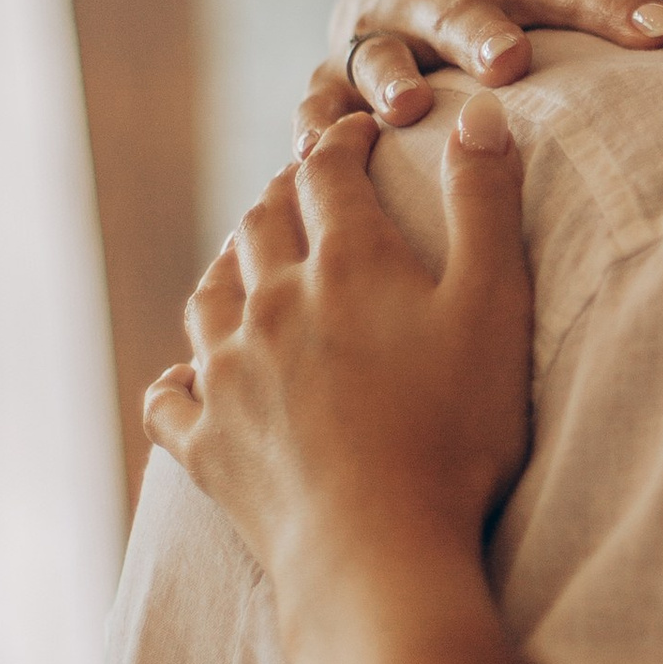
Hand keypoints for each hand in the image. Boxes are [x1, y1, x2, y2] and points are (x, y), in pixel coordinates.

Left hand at [144, 100, 531, 597]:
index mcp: (345, 264)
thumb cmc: (453, 432)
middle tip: (299, 186)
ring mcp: (229, 375)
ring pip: (208, 296)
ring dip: (227, 268)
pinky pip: (169, 398)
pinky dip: (176, 379)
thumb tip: (477, 112)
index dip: (342, 142)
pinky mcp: (206, 444)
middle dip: (281, 194)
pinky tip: (188, 377)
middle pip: (260, 225)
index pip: (329, 175)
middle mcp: (271, 305)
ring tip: (243, 261)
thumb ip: (486, 204)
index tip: (356, 132)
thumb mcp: (493, 306)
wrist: (378, 551)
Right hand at [308, 0, 662, 138]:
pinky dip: (313, 123)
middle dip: (479, 32)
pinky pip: (316, 101)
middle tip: (511, 61)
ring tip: (407, 108)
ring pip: (376, 53)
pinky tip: (312, 149)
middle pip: (456, 6)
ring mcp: (373, 33)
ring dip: (391, 78)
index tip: (660, 29)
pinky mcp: (330, 79)